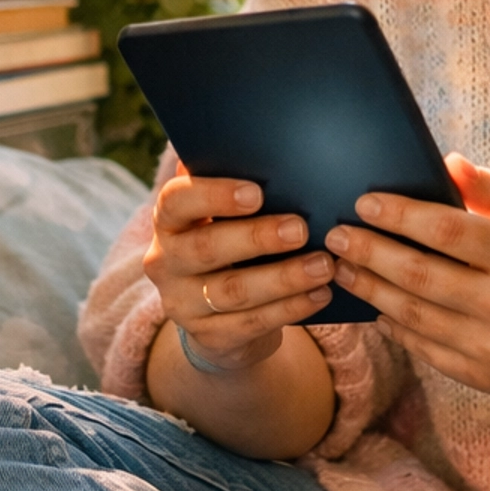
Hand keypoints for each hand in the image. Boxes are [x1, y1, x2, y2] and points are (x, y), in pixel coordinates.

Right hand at [143, 166, 336, 377]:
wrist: (215, 316)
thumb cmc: (228, 244)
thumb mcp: (220, 218)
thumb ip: (234, 188)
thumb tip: (271, 153)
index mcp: (168, 221)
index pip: (177, 202)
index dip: (214, 196)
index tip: (256, 192)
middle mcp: (165, 262)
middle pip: (207, 248)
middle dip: (257, 238)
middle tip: (301, 229)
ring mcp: (183, 304)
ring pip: (234, 291)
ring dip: (284, 277)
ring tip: (324, 265)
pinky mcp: (209, 337)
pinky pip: (253, 322)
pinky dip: (291, 308)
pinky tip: (320, 294)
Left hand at [324, 154, 489, 403]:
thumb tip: (448, 164)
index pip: (448, 232)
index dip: (400, 215)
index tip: (364, 202)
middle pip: (419, 276)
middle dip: (369, 252)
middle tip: (334, 235)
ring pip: (413, 316)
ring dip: (370, 289)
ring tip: (342, 266)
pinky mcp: (483, 376)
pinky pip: (424, 348)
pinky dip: (393, 324)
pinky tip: (375, 303)